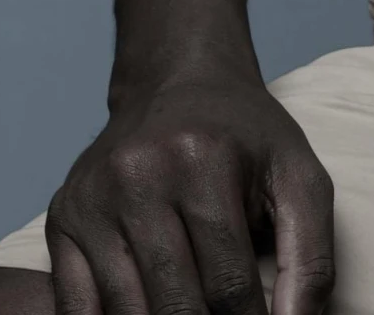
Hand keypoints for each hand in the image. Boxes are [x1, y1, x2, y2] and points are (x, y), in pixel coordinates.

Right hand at [44, 71, 333, 314]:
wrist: (177, 82)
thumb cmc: (244, 137)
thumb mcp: (298, 176)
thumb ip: (311, 256)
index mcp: (203, 160)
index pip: (229, 285)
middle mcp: (138, 176)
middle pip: (175, 305)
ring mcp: (92, 198)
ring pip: (127, 314)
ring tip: (194, 314)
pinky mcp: (62, 217)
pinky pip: (77, 309)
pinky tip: (147, 314)